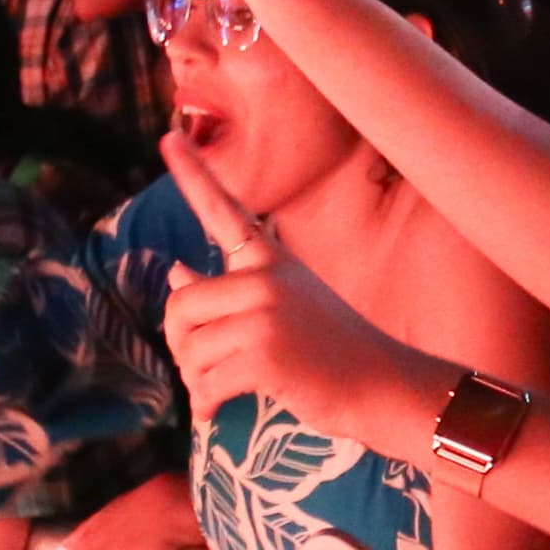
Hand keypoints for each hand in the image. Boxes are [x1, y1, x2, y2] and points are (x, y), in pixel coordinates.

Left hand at [155, 124, 431, 445]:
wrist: (381, 385)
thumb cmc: (329, 352)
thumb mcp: (284, 309)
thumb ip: (229, 292)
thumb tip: (175, 274)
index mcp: (271, 261)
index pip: (224, 211)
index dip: (192, 174)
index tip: (167, 135)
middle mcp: (267, 277)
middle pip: (179, 307)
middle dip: (182, 348)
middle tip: (204, 371)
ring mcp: (266, 312)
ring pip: (188, 349)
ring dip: (196, 382)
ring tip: (223, 392)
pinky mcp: (264, 353)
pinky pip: (203, 382)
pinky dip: (206, 406)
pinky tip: (218, 413)